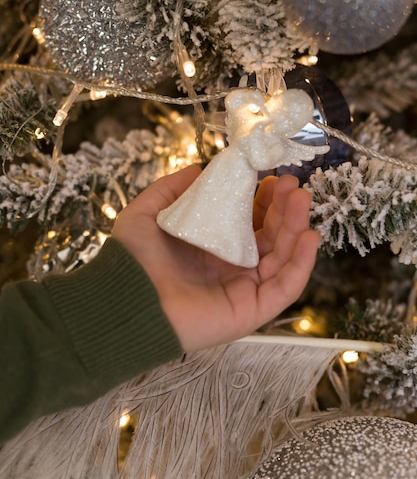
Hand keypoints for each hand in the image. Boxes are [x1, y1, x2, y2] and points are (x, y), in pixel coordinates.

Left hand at [112, 165, 319, 351]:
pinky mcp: (250, 311)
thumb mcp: (148, 211)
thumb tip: (199, 167)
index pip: (251, 222)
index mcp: (213, 247)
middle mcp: (232, 267)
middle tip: (294, 183)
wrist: (124, 299)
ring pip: (283, 258)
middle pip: (272, 237)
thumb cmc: (133, 258)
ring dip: (297, 228)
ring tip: (302, 199)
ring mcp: (243, 289)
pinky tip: (309, 237)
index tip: (272, 175)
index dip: (265, 199)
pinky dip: (301, 264)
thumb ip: (173, 188)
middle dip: (286, 209)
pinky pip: (285, 288)